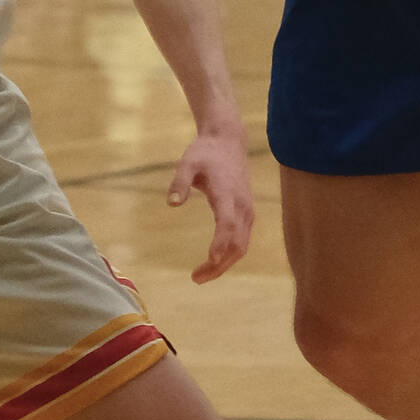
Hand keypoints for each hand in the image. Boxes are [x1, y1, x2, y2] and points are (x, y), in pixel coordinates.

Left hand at [166, 117, 255, 282]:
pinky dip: (229, 255)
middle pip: (237, 243)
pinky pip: (242, 240)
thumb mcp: (187, 163)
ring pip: (242, 246)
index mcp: (227, 193)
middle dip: (219, 265)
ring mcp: (247, 210)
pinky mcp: (247, 213)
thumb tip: (172, 204)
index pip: (227, 223)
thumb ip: (179, 182)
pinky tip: (213, 262)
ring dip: (224, 264)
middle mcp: (242, 205)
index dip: (220, 243)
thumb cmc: (205, 152)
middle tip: (195, 278)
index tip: (209, 259)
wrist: (228, 141)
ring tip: (199, 275)